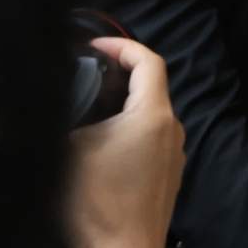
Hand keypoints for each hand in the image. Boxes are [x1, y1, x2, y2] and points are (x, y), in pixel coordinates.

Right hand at [66, 37, 185, 247]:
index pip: (149, 60)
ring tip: (91, 105)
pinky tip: (104, 141)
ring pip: (151, 113)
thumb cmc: (99, 201)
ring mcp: (175, 152)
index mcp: (154, 114)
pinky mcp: (170, 173)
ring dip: (124, 103)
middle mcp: (173, 127)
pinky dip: (131, 128)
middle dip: (120, 74)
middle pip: (152, 85)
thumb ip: (75, 114)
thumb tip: (74, 102)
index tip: (96, 45)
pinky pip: (153, 137)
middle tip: (88, 72)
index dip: (122, 45)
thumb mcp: (71, 148)